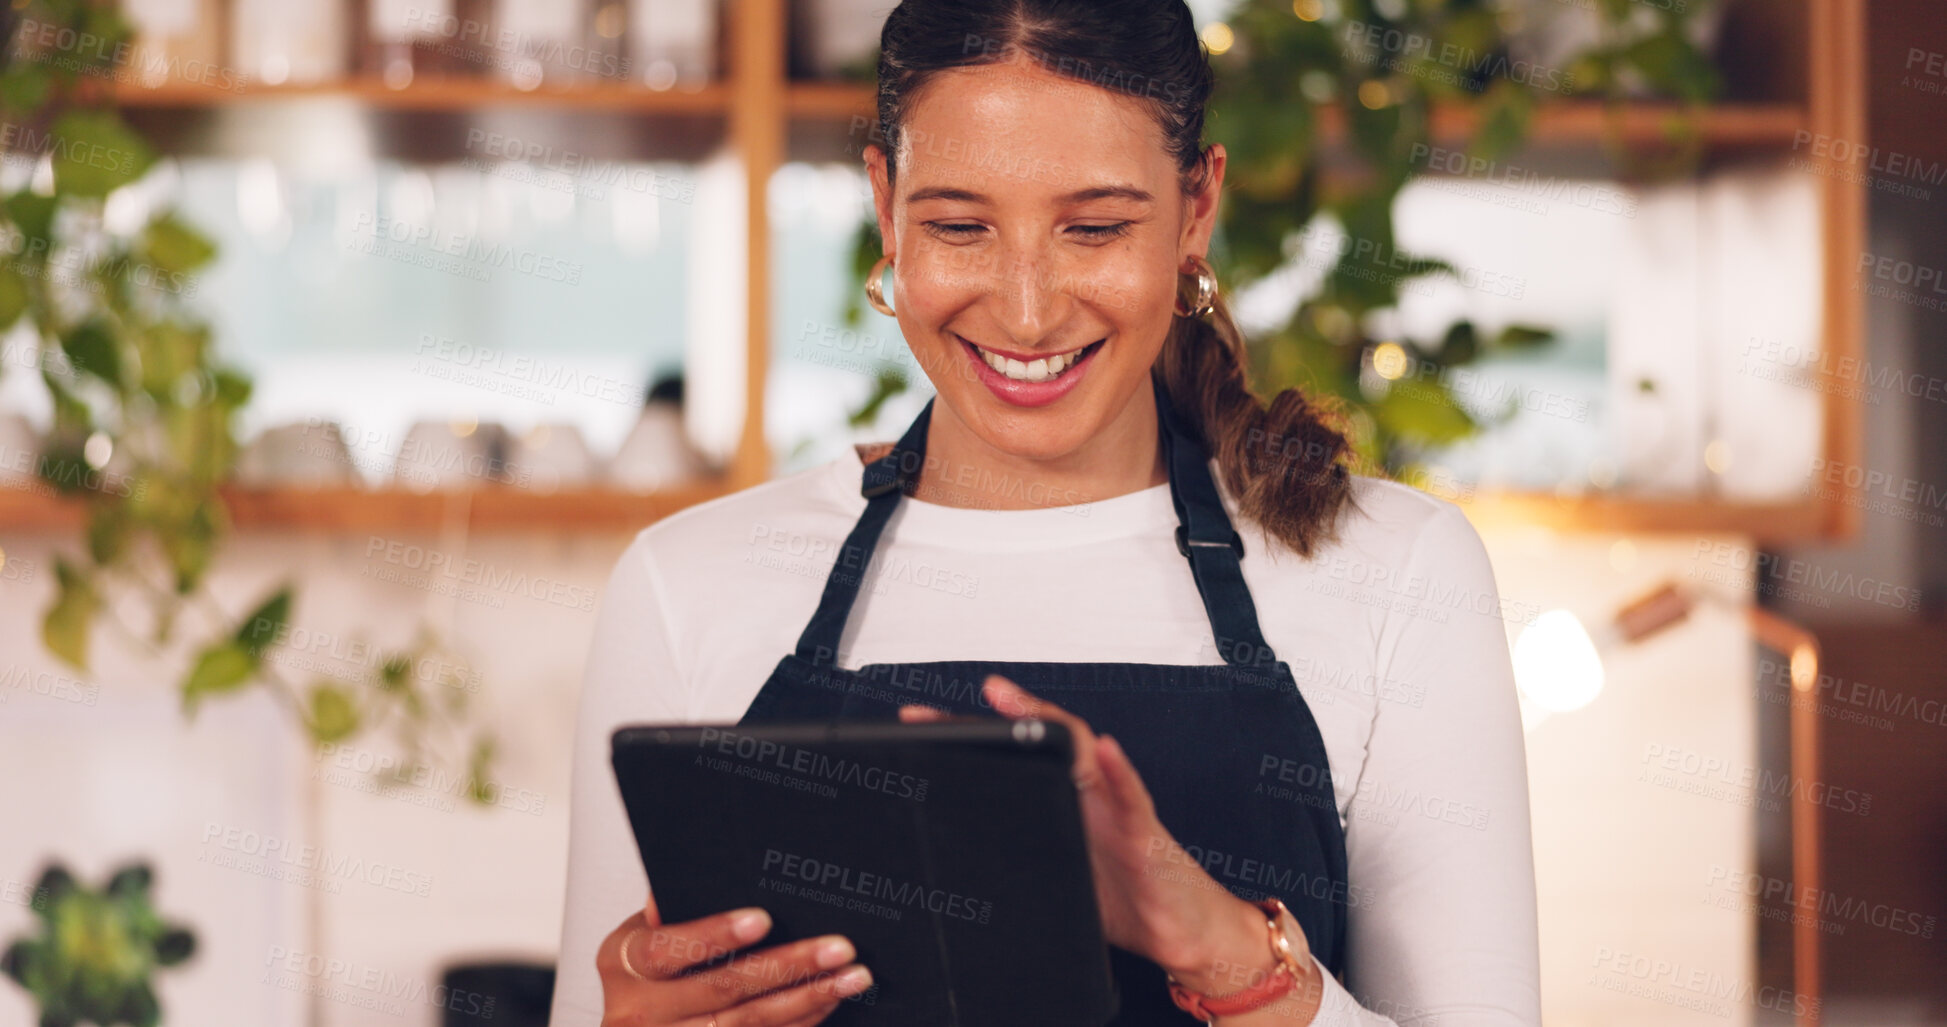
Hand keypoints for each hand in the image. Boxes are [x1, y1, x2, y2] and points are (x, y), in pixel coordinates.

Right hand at [596, 893, 872, 1026]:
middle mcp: (641, 1011)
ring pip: (748, 1023)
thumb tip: (697, 876)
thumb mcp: (640, 936)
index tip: (763, 919)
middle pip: (722, 988)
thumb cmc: (644, 974)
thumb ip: (669, 910)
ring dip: (808, 998)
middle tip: (837, 947)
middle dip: (787, 965)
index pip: (669, 948)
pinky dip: (800, 1021)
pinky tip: (828, 1000)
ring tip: (852, 976)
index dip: (715, 934)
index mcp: (624, 965)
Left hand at [898, 675, 1309, 993]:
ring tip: (1016, 703)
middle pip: (1044, 742)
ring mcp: (1118, 808)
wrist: (1182, 935)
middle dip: (1001, 718)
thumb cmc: (1127, 901)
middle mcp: (1090, 795)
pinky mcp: (1145, 834)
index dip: (970, 740)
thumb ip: (1017, 862)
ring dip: (1050, 725)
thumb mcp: (1057, 879)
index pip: (1015, 759)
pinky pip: (1132, 796)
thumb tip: (959, 863)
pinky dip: (1119, 771)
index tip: (922, 724)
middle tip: (956, 701)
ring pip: (1083, 754)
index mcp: (1064, 805)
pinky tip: (1103, 749)